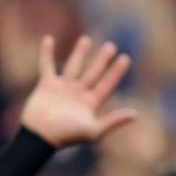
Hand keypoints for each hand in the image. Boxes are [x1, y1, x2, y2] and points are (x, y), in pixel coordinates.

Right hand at [19, 36, 136, 147]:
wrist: (40, 136)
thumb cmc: (67, 136)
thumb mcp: (93, 131)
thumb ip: (113, 121)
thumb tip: (136, 115)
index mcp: (91, 103)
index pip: (107, 84)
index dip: (116, 72)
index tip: (125, 58)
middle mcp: (79, 93)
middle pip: (93, 72)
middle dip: (102, 60)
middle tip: (111, 46)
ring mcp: (63, 88)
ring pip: (73, 66)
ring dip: (79, 53)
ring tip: (86, 39)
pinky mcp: (46, 85)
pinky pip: (46, 66)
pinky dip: (46, 53)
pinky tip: (49, 39)